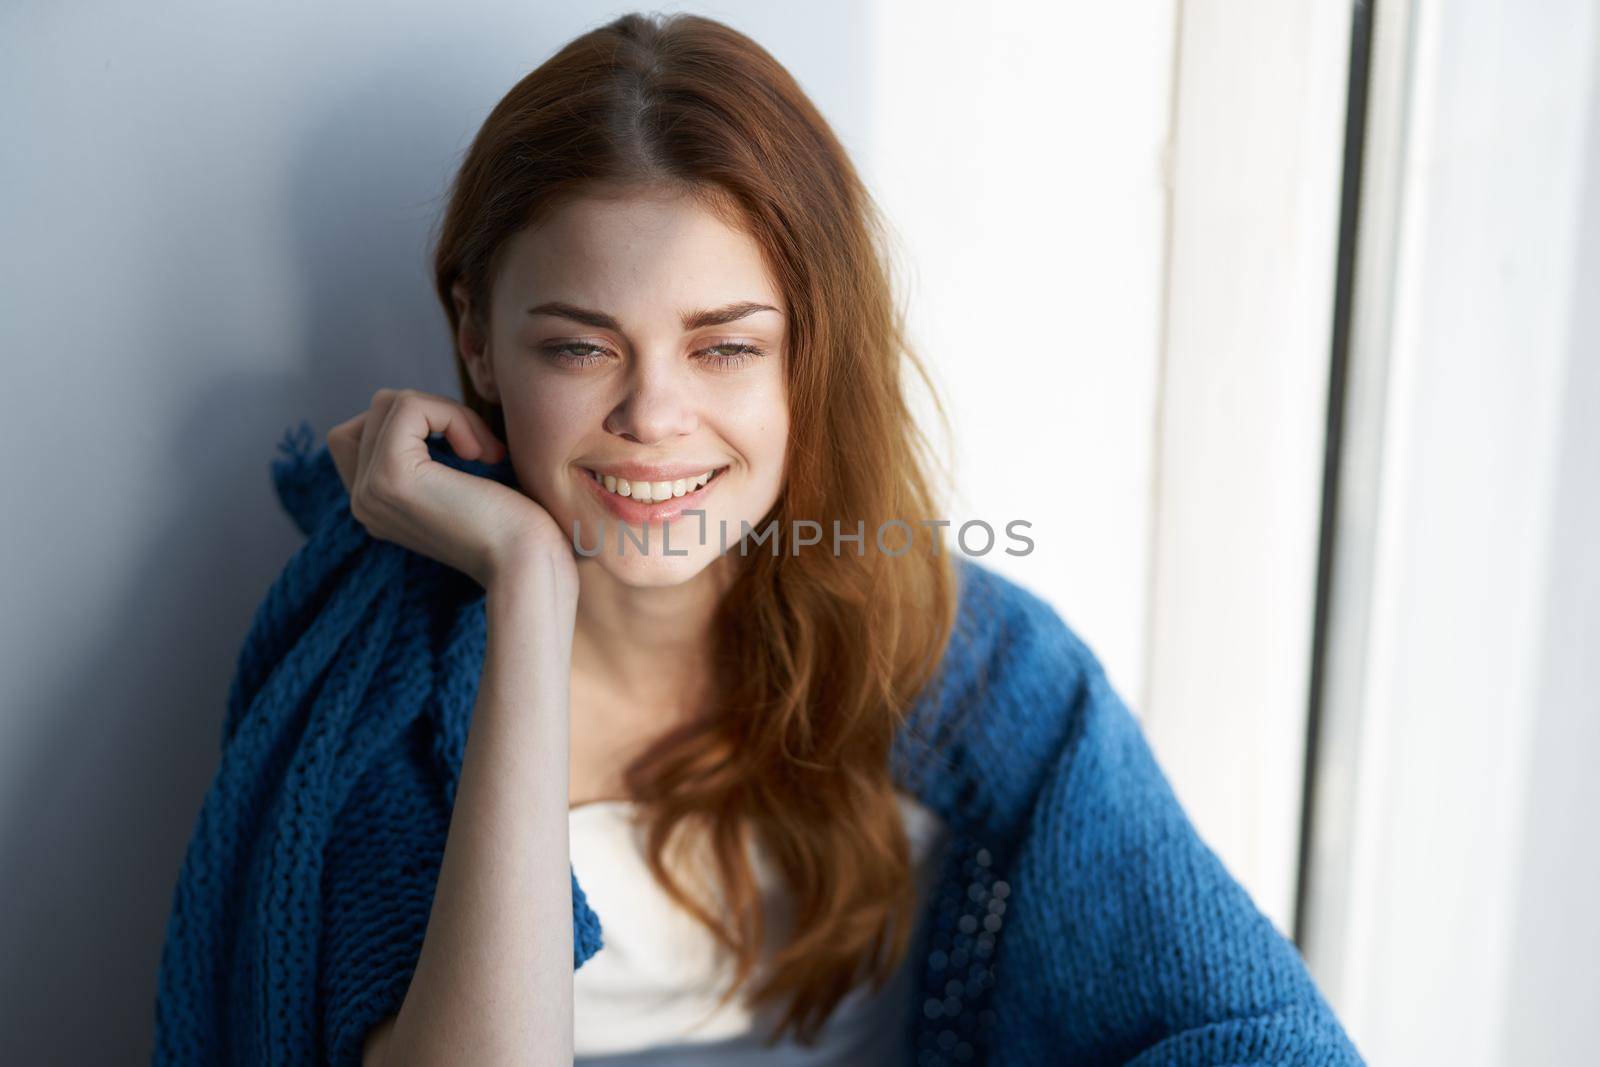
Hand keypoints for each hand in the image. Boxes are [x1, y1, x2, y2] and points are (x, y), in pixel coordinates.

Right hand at [326, 389, 574, 592]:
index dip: (417, 424)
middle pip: (377, 411)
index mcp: (375, 505)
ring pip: (391, 404)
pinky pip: (408, 406)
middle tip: (482, 451)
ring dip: (449, 414)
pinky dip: (453, 415)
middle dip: (436, 413)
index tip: (467, 453)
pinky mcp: (390, 475)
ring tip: (484, 454)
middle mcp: (361, 501)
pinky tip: (481, 455)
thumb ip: (426, 453)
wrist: (529, 563)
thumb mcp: (457, 482)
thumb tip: (413, 404)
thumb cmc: (514, 525)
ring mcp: (369, 490)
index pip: (361, 431)